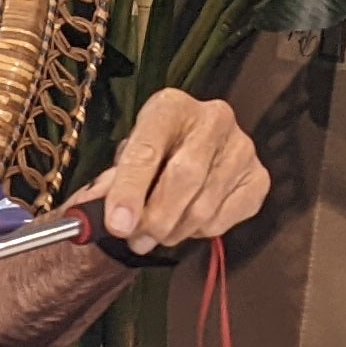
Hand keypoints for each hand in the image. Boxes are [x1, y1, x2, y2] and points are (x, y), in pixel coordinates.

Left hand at [79, 89, 267, 257]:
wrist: (190, 151)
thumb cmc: (153, 155)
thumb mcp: (126, 161)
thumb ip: (108, 187)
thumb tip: (86, 218)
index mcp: (171, 106)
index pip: (148, 149)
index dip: (130, 190)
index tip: (117, 224)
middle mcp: (213, 118)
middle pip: (184, 177)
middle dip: (155, 217)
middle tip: (136, 240)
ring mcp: (242, 148)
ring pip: (203, 206)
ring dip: (173, 231)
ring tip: (156, 235)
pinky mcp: (258, 178)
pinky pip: (224, 219)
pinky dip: (199, 232)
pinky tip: (187, 222)